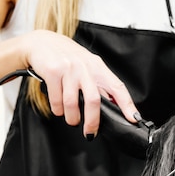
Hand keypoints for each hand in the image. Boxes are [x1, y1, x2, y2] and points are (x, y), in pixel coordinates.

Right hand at [21, 30, 138, 136]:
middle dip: (92, 121)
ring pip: (72, 103)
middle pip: (94, 100)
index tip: (133, 118)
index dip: (127, 104)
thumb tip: (113, 106)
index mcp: (98, 67)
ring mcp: (69, 69)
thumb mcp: (87, 66)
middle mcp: (85, 67)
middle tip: (90, 132)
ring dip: (72, 118)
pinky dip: (58, 109)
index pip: (117, 87)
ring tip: (72, 119)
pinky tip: (59, 108)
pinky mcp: (53, 72)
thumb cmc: (67, 57)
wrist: (41, 42)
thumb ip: (98, 83)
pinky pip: (56, 100)